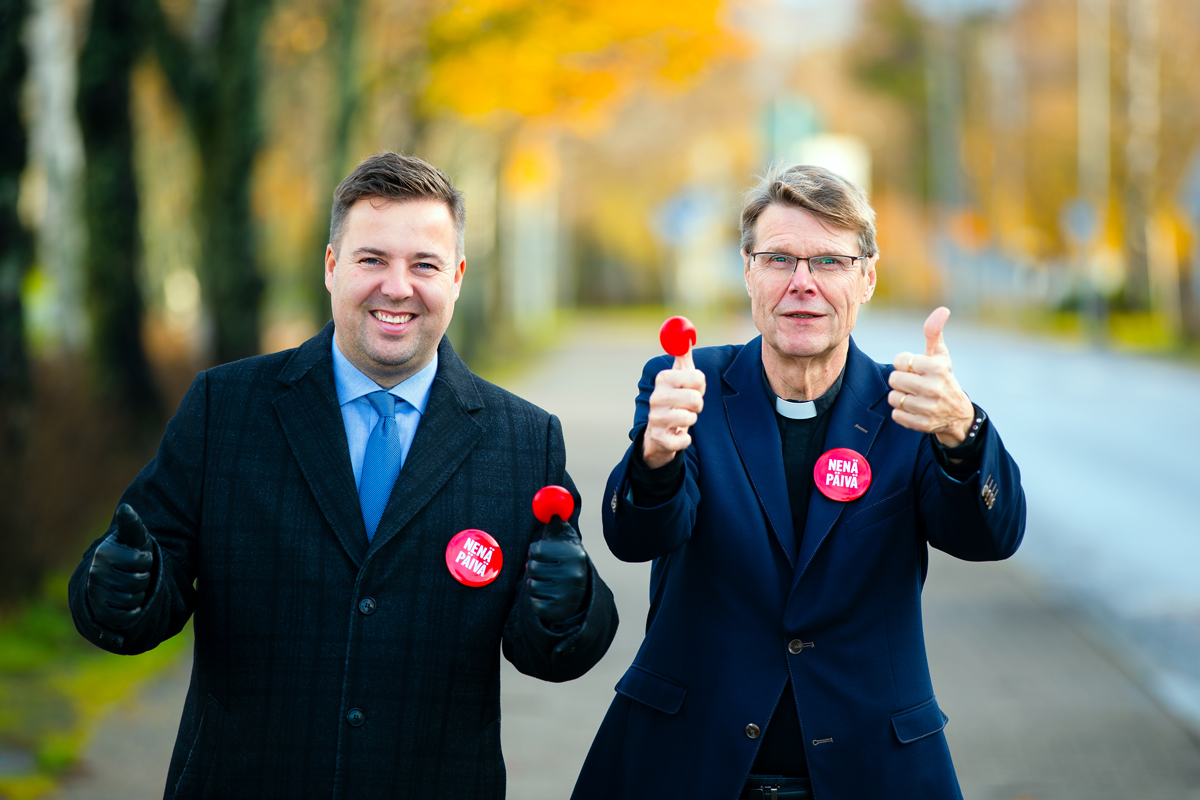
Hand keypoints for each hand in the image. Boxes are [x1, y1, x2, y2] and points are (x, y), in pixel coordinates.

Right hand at [86, 504, 154, 631]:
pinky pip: (125, 616)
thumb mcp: (135, 538)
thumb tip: (126, 507)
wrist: (115, 579)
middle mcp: (96, 573)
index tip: (139, 558)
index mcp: (105, 552)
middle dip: (144, 578)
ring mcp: (96, 593)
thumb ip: (132, 525)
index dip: (147, 560)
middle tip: (134, 574)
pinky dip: (133, 611)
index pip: (143, 560)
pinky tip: (128, 603)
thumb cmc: (130, 553)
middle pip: (139, 581)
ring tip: (130, 586)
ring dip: (139, 594)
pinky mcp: (99, 612)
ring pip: (133, 599)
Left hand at [524, 518, 587, 622]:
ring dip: (535, 584)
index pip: (536, 550)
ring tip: (548, 582)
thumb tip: (551, 506)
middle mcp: (573, 574)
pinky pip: (534, 604)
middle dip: (534, 568)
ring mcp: (567, 594)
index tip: (541, 554)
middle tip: (544, 569)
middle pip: (531, 568)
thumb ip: (556, 523)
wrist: (581, 592)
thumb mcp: (564, 541)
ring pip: (531, 586)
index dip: (535, 551)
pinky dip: (537, 600)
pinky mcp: (559, 611)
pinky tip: (549, 596)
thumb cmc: (565, 560)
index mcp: (573, 554)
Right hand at [642, 359, 705, 468]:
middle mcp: (656, 397)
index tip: (694, 388)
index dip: (700, 384)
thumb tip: (686, 338)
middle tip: (689, 405)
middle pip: (694, 398)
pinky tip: (677, 434)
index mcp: (663, 379)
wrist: (658, 433)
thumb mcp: (679, 378)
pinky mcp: (659, 438)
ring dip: (691, 420)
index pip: (696, 377)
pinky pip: (684, 439)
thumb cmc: (674, 400)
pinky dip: (685, 439)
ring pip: (690, 418)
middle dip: (697, 404)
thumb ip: (684, 358)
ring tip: (681, 419)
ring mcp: (656, 418)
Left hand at [887, 307, 974, 446]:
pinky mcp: (923, 424)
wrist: (957, 414)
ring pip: (894, 398)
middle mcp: (935, 388)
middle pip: (895, 379)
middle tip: (911, 382)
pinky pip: (896, 415)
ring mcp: (929, 408)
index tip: (914, 367)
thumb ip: (934, 332)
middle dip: (900, 380)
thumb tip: (943, 310)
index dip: (904, 363)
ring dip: (899, 396)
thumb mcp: (941, 355)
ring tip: (913, 395)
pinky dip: (901, 412)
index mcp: (938, 368)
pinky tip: (913, 409)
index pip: (901, 360)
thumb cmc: (943, 378)